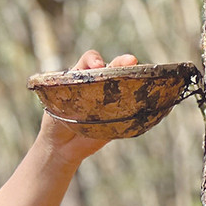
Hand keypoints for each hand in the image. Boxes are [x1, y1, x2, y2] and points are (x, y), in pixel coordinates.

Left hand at [38, 49, 138, 163]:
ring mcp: (112, 98)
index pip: (90, 60)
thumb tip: (82, 88)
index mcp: (83, 75)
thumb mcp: (56, 102)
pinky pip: (133, 107)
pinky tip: (149, 99)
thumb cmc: (55, 119)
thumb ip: (67, 91)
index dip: (94, 59)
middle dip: (123, 62)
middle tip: (131, 61)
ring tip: (143, 76)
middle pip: (114, 67)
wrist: (61, 146)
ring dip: (137, 78)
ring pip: (127, 84)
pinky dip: (142, 102)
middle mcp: (100, 83)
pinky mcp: (121, 115)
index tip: (97, 66)